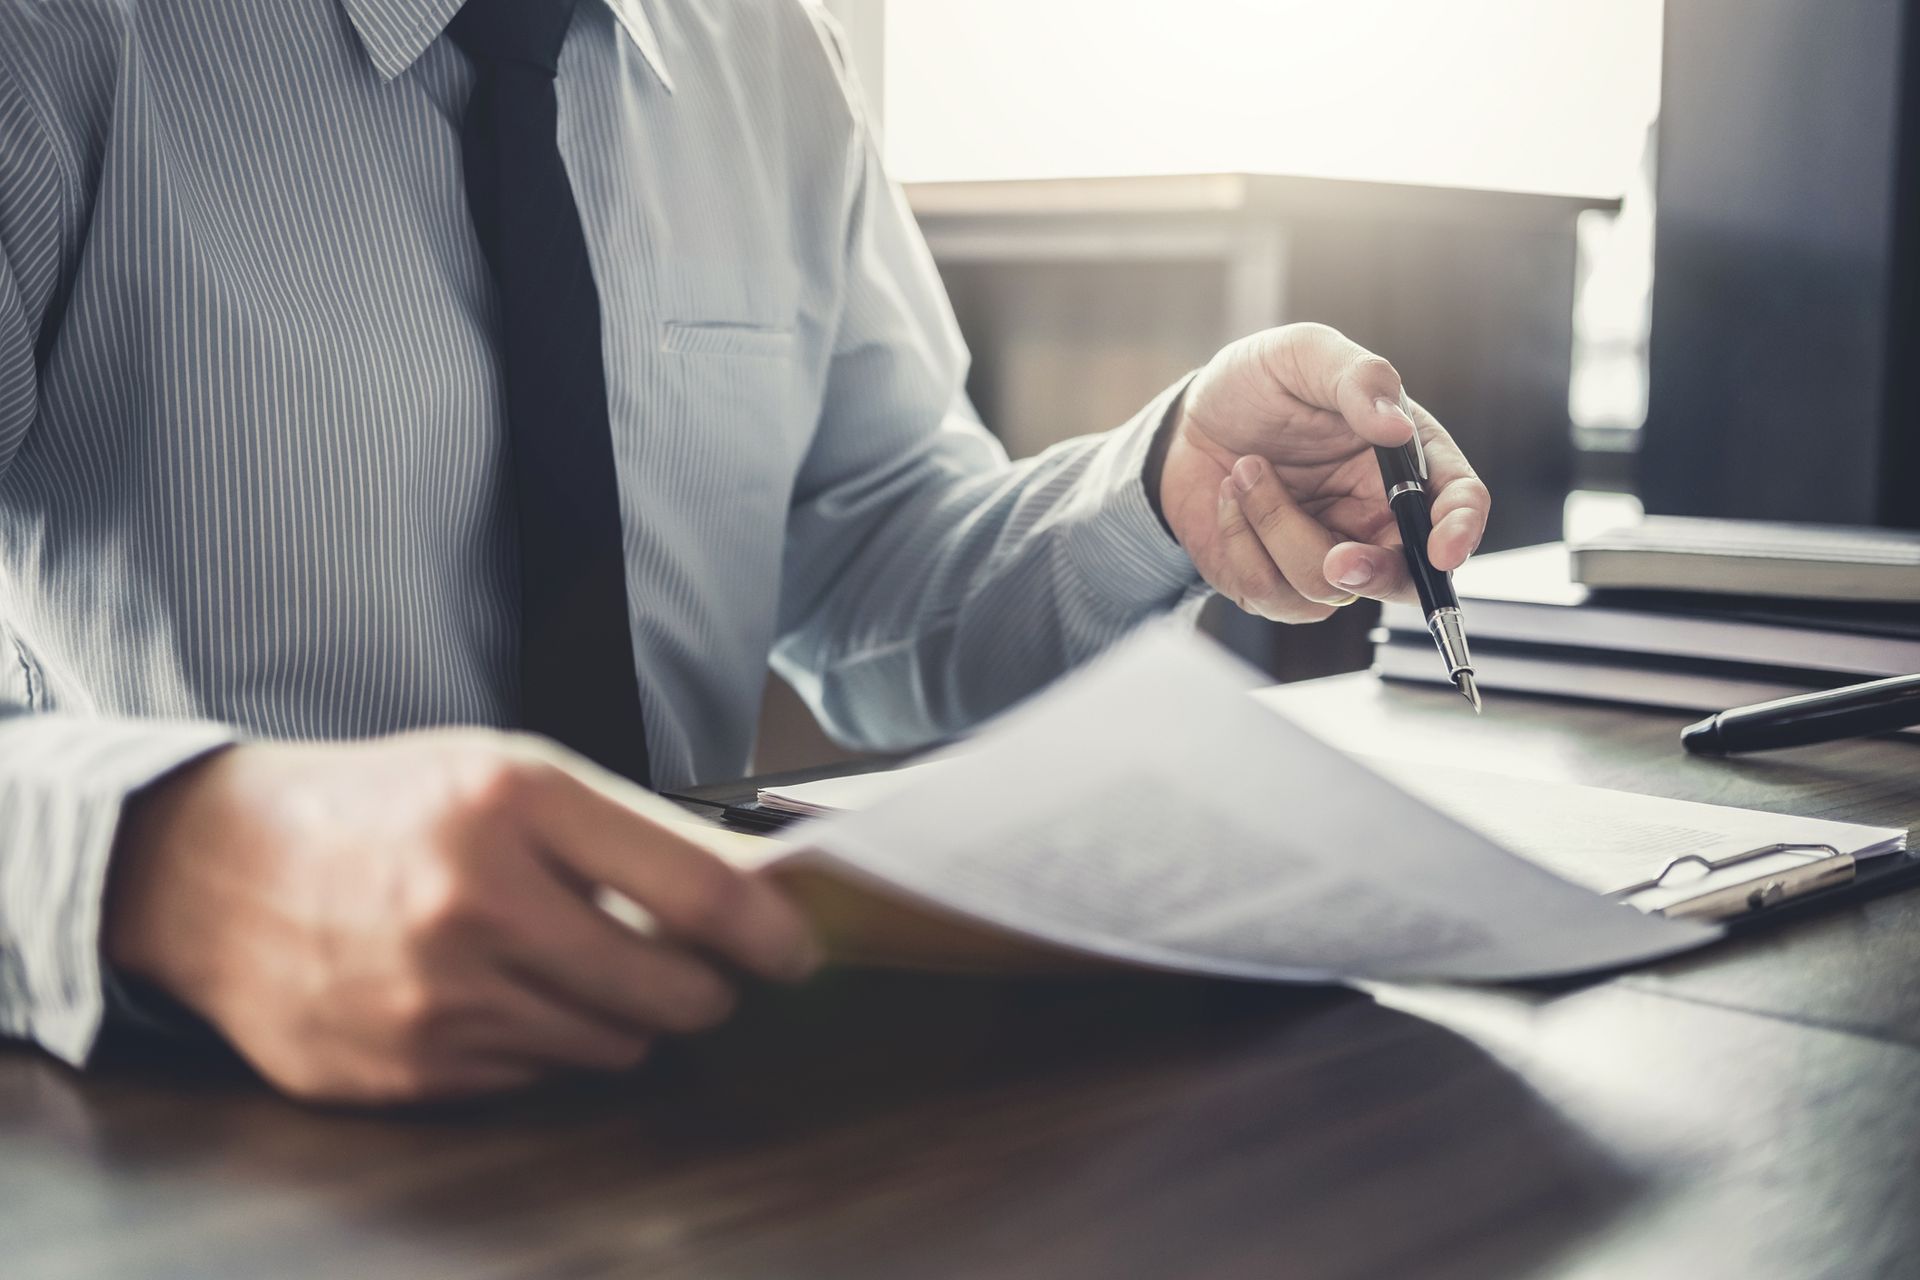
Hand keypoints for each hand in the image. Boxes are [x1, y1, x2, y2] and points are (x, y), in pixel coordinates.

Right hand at [104, 731, 819, 1104]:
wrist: (221, 870)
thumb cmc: (386, 808)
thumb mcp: (506, 772)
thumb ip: (628, 831)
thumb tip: (753, 894)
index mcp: (512, 801)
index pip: (694, 891)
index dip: (769, 933)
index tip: (796, 950)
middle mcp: (474, 900)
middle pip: (668, 990)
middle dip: (705, 990)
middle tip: (700, 973)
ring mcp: (435, 995)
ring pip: (611, 1045)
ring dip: (623, 1016)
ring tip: (575, 968)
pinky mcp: (405, 1068)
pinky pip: (536, 1075)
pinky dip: (544, 1043)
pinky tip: (500, 996)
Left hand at [1158, 323, 1490, 620]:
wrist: (1188, 420)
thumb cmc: (1259, 383)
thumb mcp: (1306, 354)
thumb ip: (1359, 379)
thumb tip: (1397, 428)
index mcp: (1405, 461)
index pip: (1458, 502)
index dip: (1462, 530)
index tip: (1444, 550)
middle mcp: (1376, 517)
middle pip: (1405, 578)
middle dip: (1375, 574)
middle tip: (1340, 559)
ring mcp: (1328, 555)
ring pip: (1325, 585)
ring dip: (1275, 524)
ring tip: (1245, 469)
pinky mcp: (1277, 582)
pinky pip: (1269, 591)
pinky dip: (1240, 540)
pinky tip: (1230, 498)